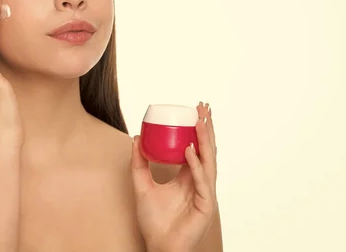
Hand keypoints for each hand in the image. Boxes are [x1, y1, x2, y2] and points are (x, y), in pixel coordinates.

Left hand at [131, 102, 217, 251]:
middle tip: (203, 107)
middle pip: (207, 150)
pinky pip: (201, 181)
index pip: (197, 148)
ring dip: (205, 140)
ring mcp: (205, 194)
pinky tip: (190, 150)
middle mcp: (200, 182)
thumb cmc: (154, 222)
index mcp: (189, 177)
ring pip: (208, 162)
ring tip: (200, 121)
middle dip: (206, 128)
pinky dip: (195, 165)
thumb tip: (137, 138)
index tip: (195, 110)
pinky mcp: (205, 206)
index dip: (198, 130)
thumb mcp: (142, 186)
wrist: (158, 247)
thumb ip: (139, 163)